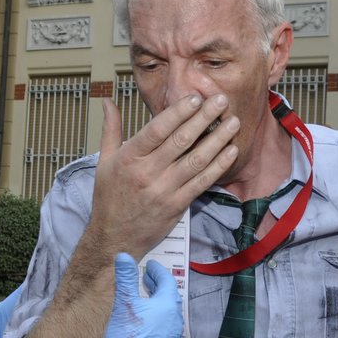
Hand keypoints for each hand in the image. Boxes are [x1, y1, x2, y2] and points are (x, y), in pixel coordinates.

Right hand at [84, 95, 238, 259]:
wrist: (114, 239)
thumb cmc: (109, 199)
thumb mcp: (104, 162)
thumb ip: (111, 129)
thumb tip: (108, 102)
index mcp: (129, 158)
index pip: (156, 129)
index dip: (177, 112)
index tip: (194, 98)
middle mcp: (147, 173)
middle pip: (180, 140)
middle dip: (203, 118)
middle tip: (220, 101)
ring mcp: (164, 190)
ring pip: (196, 160)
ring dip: (217, 139)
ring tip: (232, 122)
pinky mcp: (177, 205)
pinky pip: (202, 182)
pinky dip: (219, 166)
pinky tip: (231, 151)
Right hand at [99, 255, 181, 337]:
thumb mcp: (123, 304)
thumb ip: (126, 279)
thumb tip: (124, 256)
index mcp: (167, 306)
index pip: (167, 282)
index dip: (158, 272)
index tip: (150, 266)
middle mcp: (175, 320)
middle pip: (170, 297)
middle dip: (158, 286)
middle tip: (147, 278)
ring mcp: (173, 337)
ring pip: (169, 313)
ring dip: (158, 303)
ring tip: (146, 298)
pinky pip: (166, 328)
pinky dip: (159, 319)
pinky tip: (147, 322)